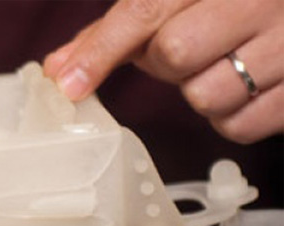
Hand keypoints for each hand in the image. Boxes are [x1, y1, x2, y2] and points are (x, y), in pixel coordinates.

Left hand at [43, 0, 282, 143]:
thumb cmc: (225, 10)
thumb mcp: (174, 5)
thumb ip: (113, 34)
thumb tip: (57, 70)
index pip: (145, 9)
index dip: (102, 50)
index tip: (68, 84)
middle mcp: (256, 0)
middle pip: (174, 53)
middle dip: (169, 64)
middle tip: (193, 51)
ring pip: (207, 96)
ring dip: (202, 93)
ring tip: (225, 67)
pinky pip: (239, 126)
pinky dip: (231, 118)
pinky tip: (247, 89)